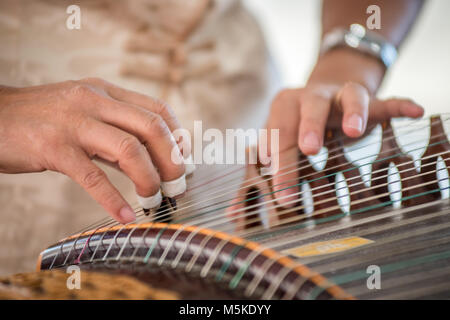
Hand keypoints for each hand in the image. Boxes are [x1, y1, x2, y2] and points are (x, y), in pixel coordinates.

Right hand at [0, 78, 187, 222]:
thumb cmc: (41, 119)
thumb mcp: (83, 114)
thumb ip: (114, 132)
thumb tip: (149, 160)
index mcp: (105, 92)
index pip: (158, 108)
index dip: (178, 136)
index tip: (184, 159)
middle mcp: (94, 101)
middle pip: (151, 127)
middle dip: (172, 160)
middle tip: (177, 185)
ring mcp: (74, 123)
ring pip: (128, 149)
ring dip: (149, 178)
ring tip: (154, 199)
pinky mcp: (54, 148)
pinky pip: (93, 177)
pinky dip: (114, 200)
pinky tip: (126, 217)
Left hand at [226, 80, 423, 219]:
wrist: (321, 96)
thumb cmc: (293, 129)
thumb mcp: (275, 148)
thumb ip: (256, 179)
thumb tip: (233, 216)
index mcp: (283, 107)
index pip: (277, 133)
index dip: (277, 160)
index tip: (281, 194)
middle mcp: (310, 96)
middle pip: (307, 109)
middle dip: (307, 130)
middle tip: (308, 152)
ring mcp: (340, 96)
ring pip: (348, 96)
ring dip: (351, 111)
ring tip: (353, 131)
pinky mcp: (368, 100)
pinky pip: (385, 100)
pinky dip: (398, 105)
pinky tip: (414, 112)